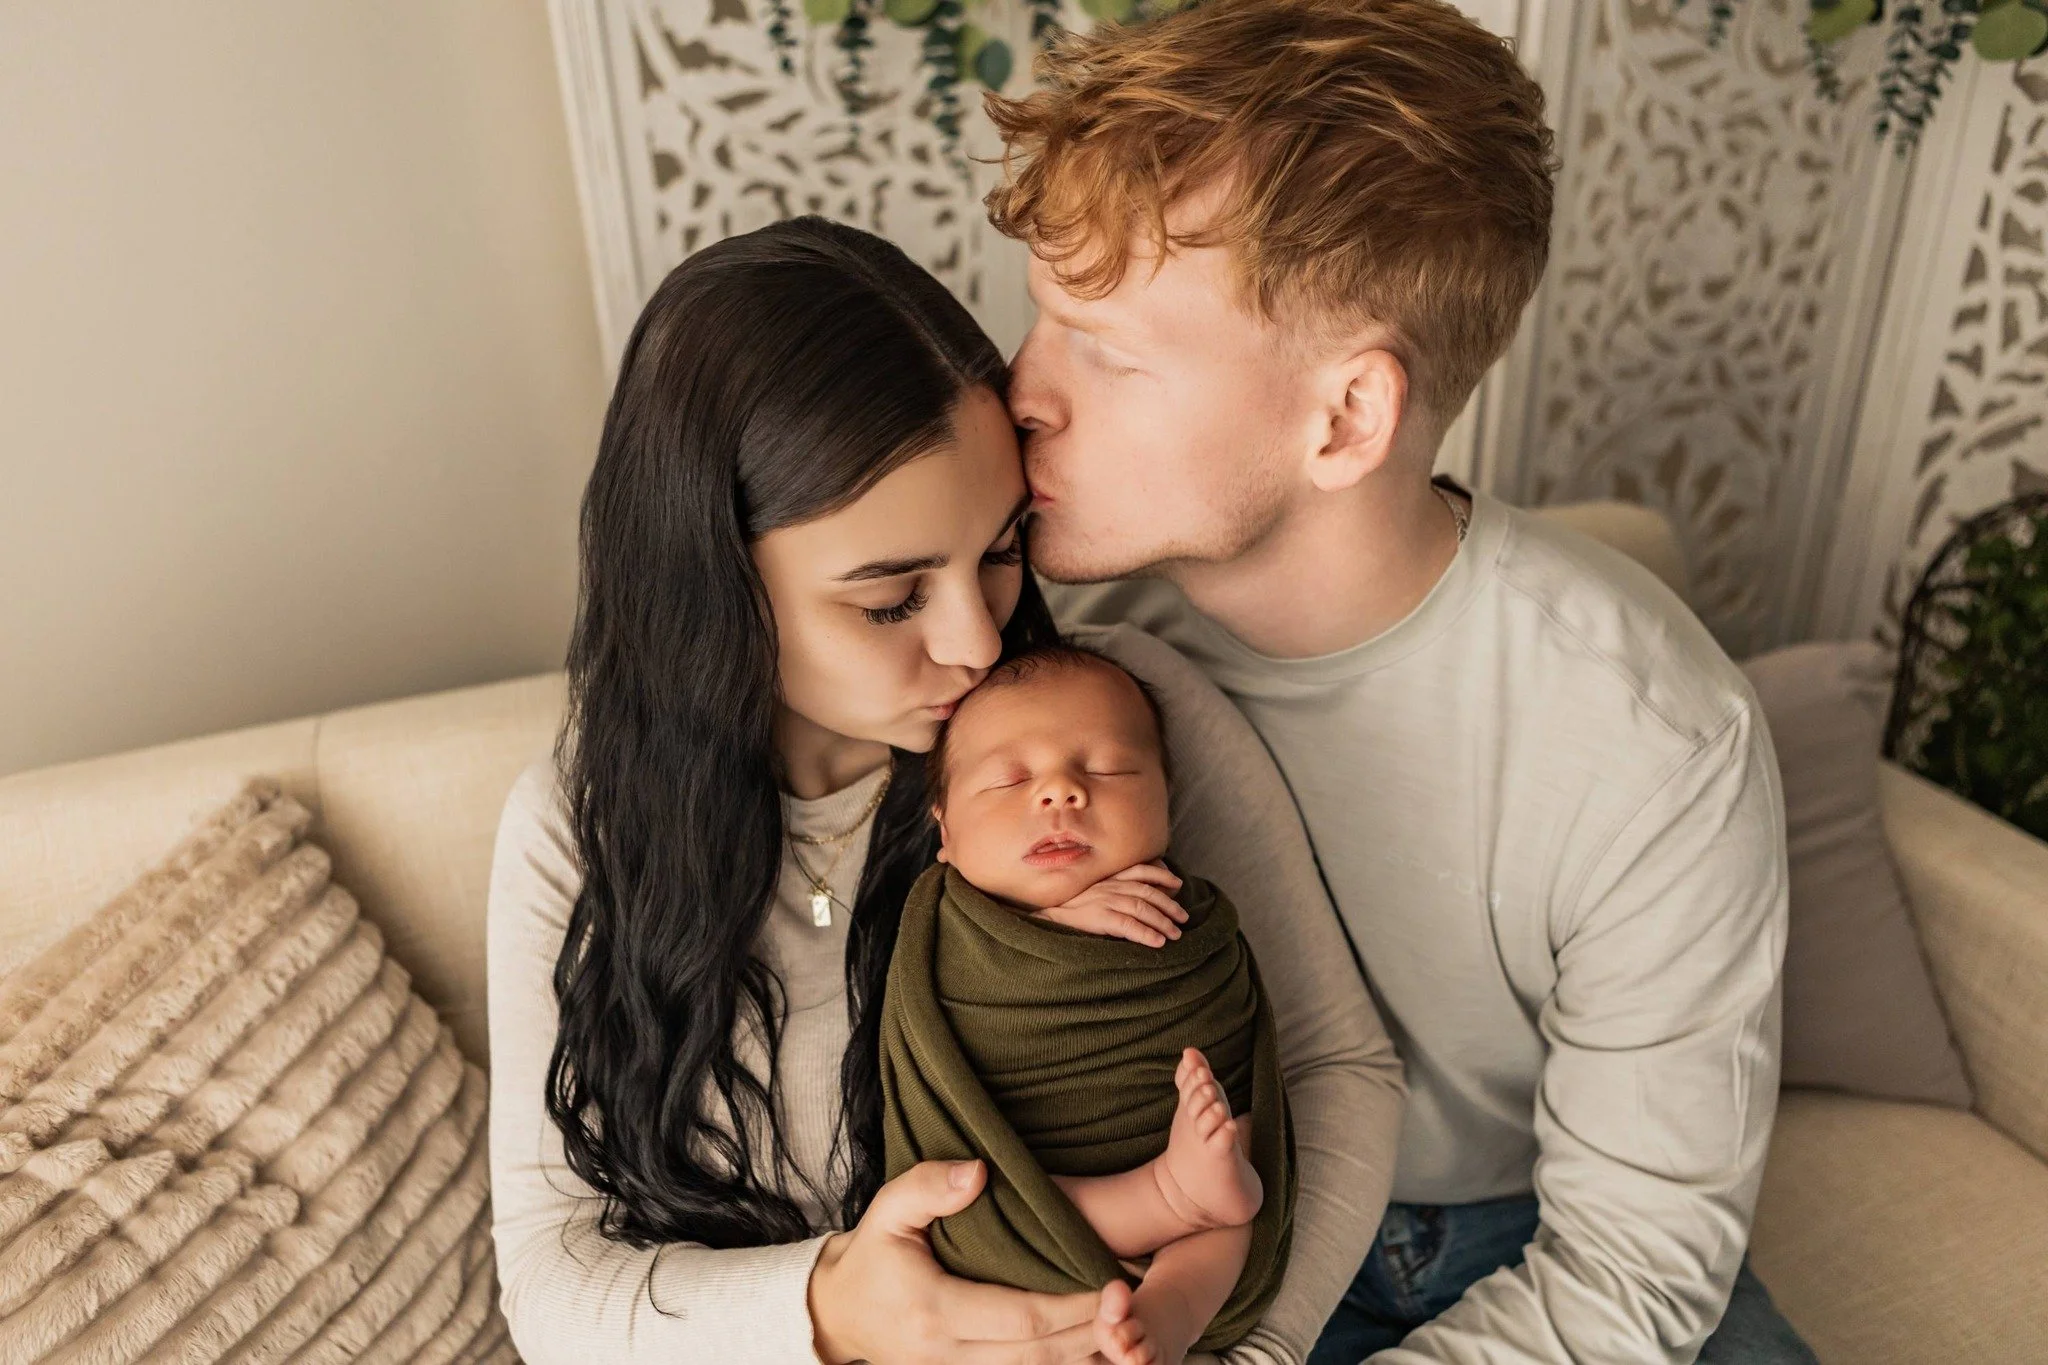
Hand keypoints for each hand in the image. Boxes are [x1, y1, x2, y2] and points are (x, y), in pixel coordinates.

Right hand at [809, 1158, 1103, 1364]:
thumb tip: (979, 1171)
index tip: (1114, 1283)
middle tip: (1134, 1305)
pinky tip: (1092, 1347)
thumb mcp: (887, 1209)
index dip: (1072, 1305)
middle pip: (1037, 1354)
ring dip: (1083, 1356)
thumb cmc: (872, 1254)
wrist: (838, 1312)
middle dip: (1092, 1333)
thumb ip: (928, 1186)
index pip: (1019, 1316)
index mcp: (933, 1310)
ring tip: (1127, 1329)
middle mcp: (947, 1354)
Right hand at [1033, 863, 1187, 946]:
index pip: (1140, 870)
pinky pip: (1129, 926)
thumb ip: (1116, 891)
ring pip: (1142, 908)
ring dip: (1162, 921)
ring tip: (1175, 935)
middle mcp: (1109, 886)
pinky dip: (1146, 934)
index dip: (1162, 874)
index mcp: (1108, 878)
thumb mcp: (1095, 893)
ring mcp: (1105, 901)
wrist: (1046, 919)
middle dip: (1169, 904)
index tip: (1178, 884)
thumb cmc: (1072, 909)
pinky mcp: (1100, 918)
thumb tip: (1145, 899)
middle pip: (1147, 891)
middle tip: (1183, 918)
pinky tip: (1158, 942)